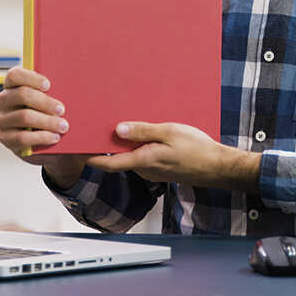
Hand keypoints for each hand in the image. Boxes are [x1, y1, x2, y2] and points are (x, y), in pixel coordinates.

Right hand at [0, 66, 88, 187]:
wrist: (48, 143)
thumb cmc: (53, 114)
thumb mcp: (55, 99)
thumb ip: (59, 89)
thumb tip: (81, 80)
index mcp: (13, 86)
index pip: (14, 75)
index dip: (31, 78)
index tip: (49, 85)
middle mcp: (4, 101)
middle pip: (21, 94)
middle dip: (45, 101)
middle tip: (62, 109)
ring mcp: (3, 120)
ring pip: (23, 117)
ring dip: (47, 121)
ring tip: (64, 126)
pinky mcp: (6, 139)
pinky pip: (22, 138)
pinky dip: (41, 137)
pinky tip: (54, 137)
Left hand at [86, 122, 261, 191]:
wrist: (218, 167)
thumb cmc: (197, 149)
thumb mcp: (169, 132)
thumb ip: (143, 131)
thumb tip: (117, 130)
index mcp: (143, 160)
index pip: (109, 163)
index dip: (91, 158)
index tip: (77, 150)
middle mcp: (145, 169)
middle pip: (119, 158)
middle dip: (109, 145)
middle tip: (101, 126)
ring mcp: (154, 171)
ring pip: (133, 157)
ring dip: (128, 144)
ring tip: (126, 123)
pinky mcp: (162, 170)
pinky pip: (145, 157)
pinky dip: (141, 147)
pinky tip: (149, 133)